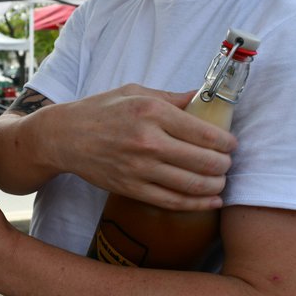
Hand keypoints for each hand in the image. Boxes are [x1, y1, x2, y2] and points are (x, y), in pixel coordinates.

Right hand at [48, 84, 237, 209]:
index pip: (205, 133)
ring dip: (216, 186)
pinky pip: (173, 201)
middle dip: (224, 165)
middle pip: (205, 161)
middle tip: (227, 163)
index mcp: (152, 112)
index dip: (227, 142)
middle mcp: (148, 141)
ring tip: (221, 181)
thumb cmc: (99, 110)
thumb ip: (171, 97)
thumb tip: (202, 97)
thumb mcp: (134, 91)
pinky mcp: (131, 188)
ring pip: (193, 185)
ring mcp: (139, 169)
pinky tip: (211, 201)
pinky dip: (198, 204)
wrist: (64, 136)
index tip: (231, 144)